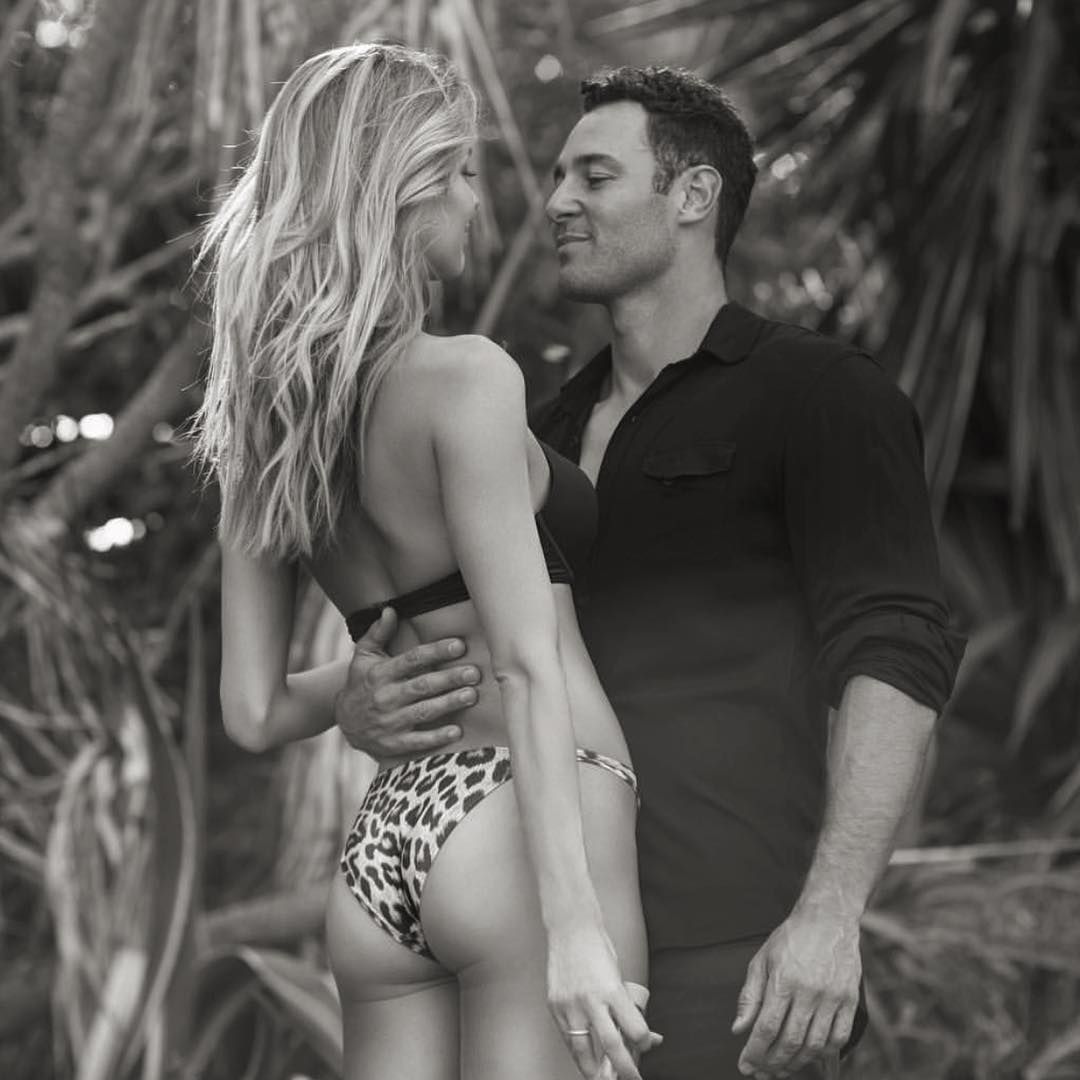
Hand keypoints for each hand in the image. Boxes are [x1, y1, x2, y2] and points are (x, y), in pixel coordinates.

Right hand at [333, 607, 478, 759]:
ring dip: (448, 703)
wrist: (343, 721)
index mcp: (381, 674)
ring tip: (471, 695)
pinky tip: (456, 731)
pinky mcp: (393, 744)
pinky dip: (436, 737)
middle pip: (422, 686)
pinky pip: (417, 741)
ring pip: (423, 712)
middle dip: (449, 679)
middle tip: (474, 672)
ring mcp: (389, 722)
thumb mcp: (363, 656)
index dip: (436, 652)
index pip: (412, 659)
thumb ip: (378, 633)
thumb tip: (389, 610)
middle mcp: (385, 697)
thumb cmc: (361, 683)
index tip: (459, 645)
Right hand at [547, 923, 660, 1079]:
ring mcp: (570, 1004)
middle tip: (631, 1078)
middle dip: (623, 1068)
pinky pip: (567, 1036)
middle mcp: (591, 999)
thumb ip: (627, 1005)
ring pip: (582, 1049)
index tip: (647, 1045)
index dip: (645, 1042)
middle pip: (611, 1046)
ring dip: (593, 1069)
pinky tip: (584, 1055)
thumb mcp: (618, 975)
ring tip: (601, 1077)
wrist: (570, 928)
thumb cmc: (597, 947)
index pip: (635, 1029)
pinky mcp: (555, 1005)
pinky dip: (576, 1049)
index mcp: (612, 989)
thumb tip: (643, 1030)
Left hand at [732, 909, 859, 1077]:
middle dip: (772, 1063)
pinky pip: (837, 1038)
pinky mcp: (850, 1000)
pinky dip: (822, 1054)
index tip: (746, 1065)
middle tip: (761, 1072)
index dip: (755, 1052)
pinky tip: (808, 1056)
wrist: (828, 919)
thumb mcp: (762, 959)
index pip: (767, 1027)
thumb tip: (739, 1029)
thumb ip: (750, 996)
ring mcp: (832, 997)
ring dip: (795, 1063)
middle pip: (790, 1041)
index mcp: (783, 979)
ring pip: (814, 1045)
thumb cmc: (791, 938)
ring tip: (781, 1069)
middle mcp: (809, 991)